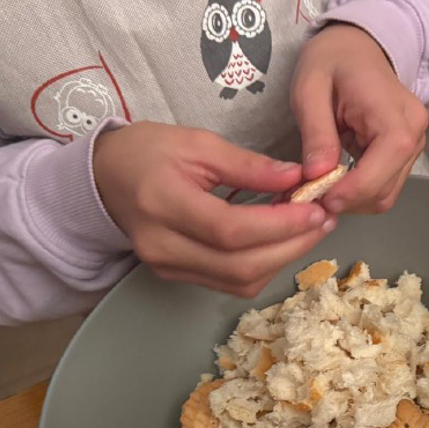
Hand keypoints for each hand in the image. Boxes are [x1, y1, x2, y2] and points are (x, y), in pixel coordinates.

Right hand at [93, 122, 334, 296]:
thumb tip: (297, 177)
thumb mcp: (198, 143)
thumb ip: (248, 165)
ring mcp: (168, 267)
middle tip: (324, 221)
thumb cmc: (149, 151)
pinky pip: (230, 284)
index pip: (230, 229)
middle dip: (291, 246)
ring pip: (239, 282)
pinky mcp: (176, 276)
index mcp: (163, 203)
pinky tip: (282, 242)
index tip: (315, 209)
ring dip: (283, 259)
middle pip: (239, 265)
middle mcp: (163, 246)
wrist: (104, 179)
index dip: (279, 225)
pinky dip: (263, 266)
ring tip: (310, 230)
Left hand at [291, 24, 428, 213]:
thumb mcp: (311, 89)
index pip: (380, 173)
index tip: (316, 197)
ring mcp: (413, 146)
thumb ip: (316, 133)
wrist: (356, 46)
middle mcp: (414, 135)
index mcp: (395, 117)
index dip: (349, 193)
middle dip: (346, 201)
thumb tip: (317, 175)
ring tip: (319, 187)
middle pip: (383, 192)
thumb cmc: (333, 61)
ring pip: (384, 195)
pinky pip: (382, 186)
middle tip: (309, 195)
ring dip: (350, 200)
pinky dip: (356, 192)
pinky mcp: (405, 155)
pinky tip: (334, 181)